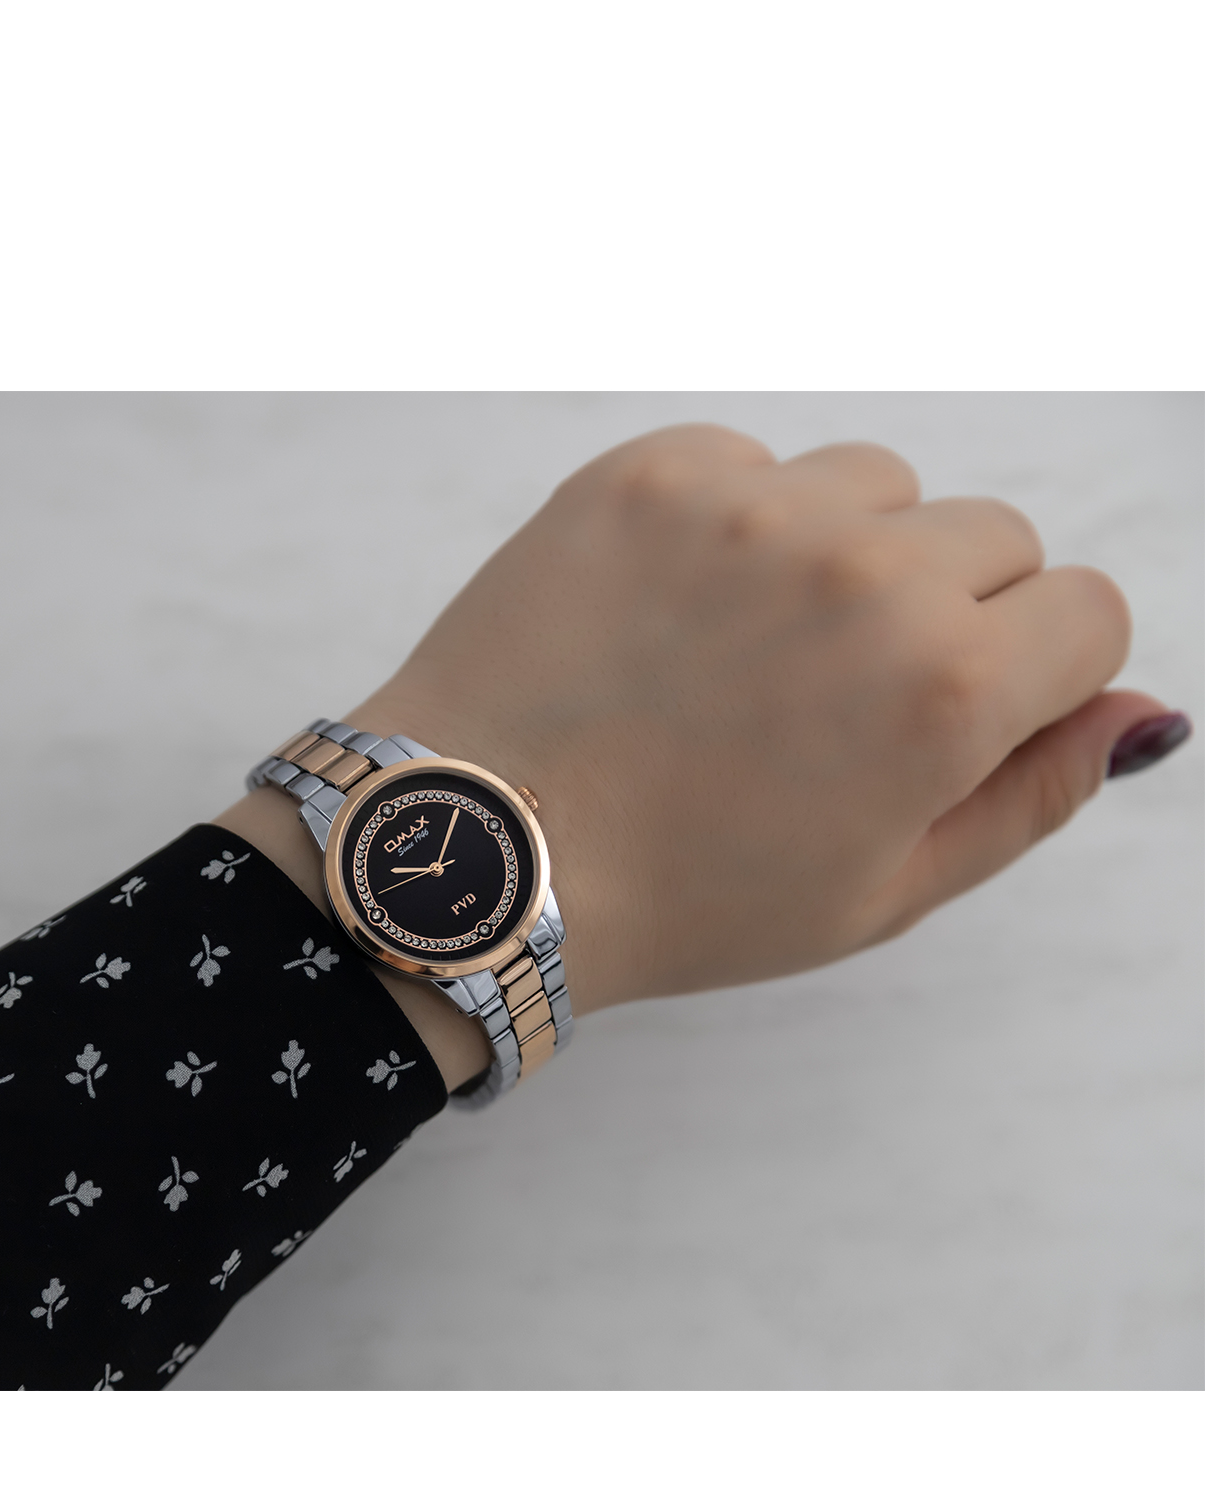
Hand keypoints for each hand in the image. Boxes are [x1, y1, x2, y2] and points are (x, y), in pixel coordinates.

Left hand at [344, 424, 1186, 1016]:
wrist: (479, 856)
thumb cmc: (683, 900)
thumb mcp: (881, 894)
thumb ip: (1031, 796)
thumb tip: (1144, 713)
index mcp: (948, 687)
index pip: (1090, 611)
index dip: (1035, 671)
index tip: (955, 714)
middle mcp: (867, 571)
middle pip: (993, 538)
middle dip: (946, 611)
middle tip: (832, 701)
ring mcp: (752, 507)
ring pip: (878, 486)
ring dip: (847, 553)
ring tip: (748, 653)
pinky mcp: (652, 471)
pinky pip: (755, 463)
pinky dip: (738, 523)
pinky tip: (675, 613)